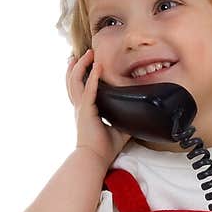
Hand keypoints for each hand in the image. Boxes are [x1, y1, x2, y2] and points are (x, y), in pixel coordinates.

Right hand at [66, 49, 132, 167]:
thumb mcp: (118, 130)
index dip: (80, 75)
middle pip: (72, 81)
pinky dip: (93, 78)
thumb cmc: (104, 148)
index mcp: (85, 111)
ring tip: (88, 54)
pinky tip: (98, 67)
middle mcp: (80, 107)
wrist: (96, 158)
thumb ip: (125, 120)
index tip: (84, 64)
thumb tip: (139, 116)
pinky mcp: (86, 111)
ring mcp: (81, 108)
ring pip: (75, 81)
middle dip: (76, 66)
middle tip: (83, 53)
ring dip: (82, 66)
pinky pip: (89, 90)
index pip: (79, 89)